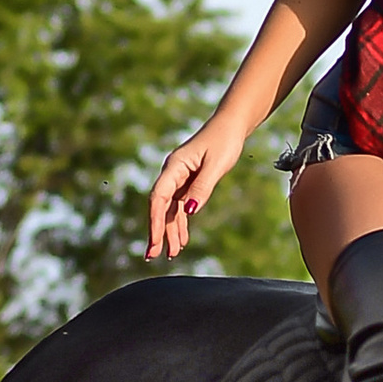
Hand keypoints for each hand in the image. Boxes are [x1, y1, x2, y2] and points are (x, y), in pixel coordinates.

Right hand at [146, 118, 240, 261]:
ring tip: (171, 253)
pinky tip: (181, 239)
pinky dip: (181, 222)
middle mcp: (173, 173)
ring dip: (170, 231)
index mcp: (175, 166)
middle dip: (157, 231)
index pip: (158, 198)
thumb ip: (202, 188)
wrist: (230, 126)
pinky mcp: (188, 182)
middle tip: (153, 255)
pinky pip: (180, 206)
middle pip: (160, 207)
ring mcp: (179, 178)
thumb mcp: (216, 165)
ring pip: (170, 209)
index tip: (155, 240)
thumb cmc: (224, 141)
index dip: (155, 221)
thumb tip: (189, 211)